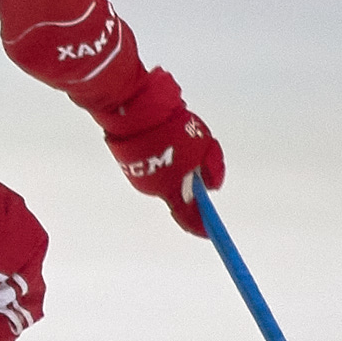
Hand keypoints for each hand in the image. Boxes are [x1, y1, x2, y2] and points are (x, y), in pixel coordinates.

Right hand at [96, 68, 225, 235]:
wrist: (136, 111)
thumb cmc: (172, 130)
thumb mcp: (205, 147)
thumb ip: (212, 168)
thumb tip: (212, 184)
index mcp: (173, 190)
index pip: (190, 219)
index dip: (201, 226)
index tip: (209, 229)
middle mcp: (153, 189)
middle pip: (177, 195)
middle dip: (190, 184)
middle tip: (200, 162)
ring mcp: (138, 176)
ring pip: (163, 178)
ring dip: (174, 168)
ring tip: (179, 143)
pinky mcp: (128, 163)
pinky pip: (151, 166)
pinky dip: (160, 159)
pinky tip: (164, 140)